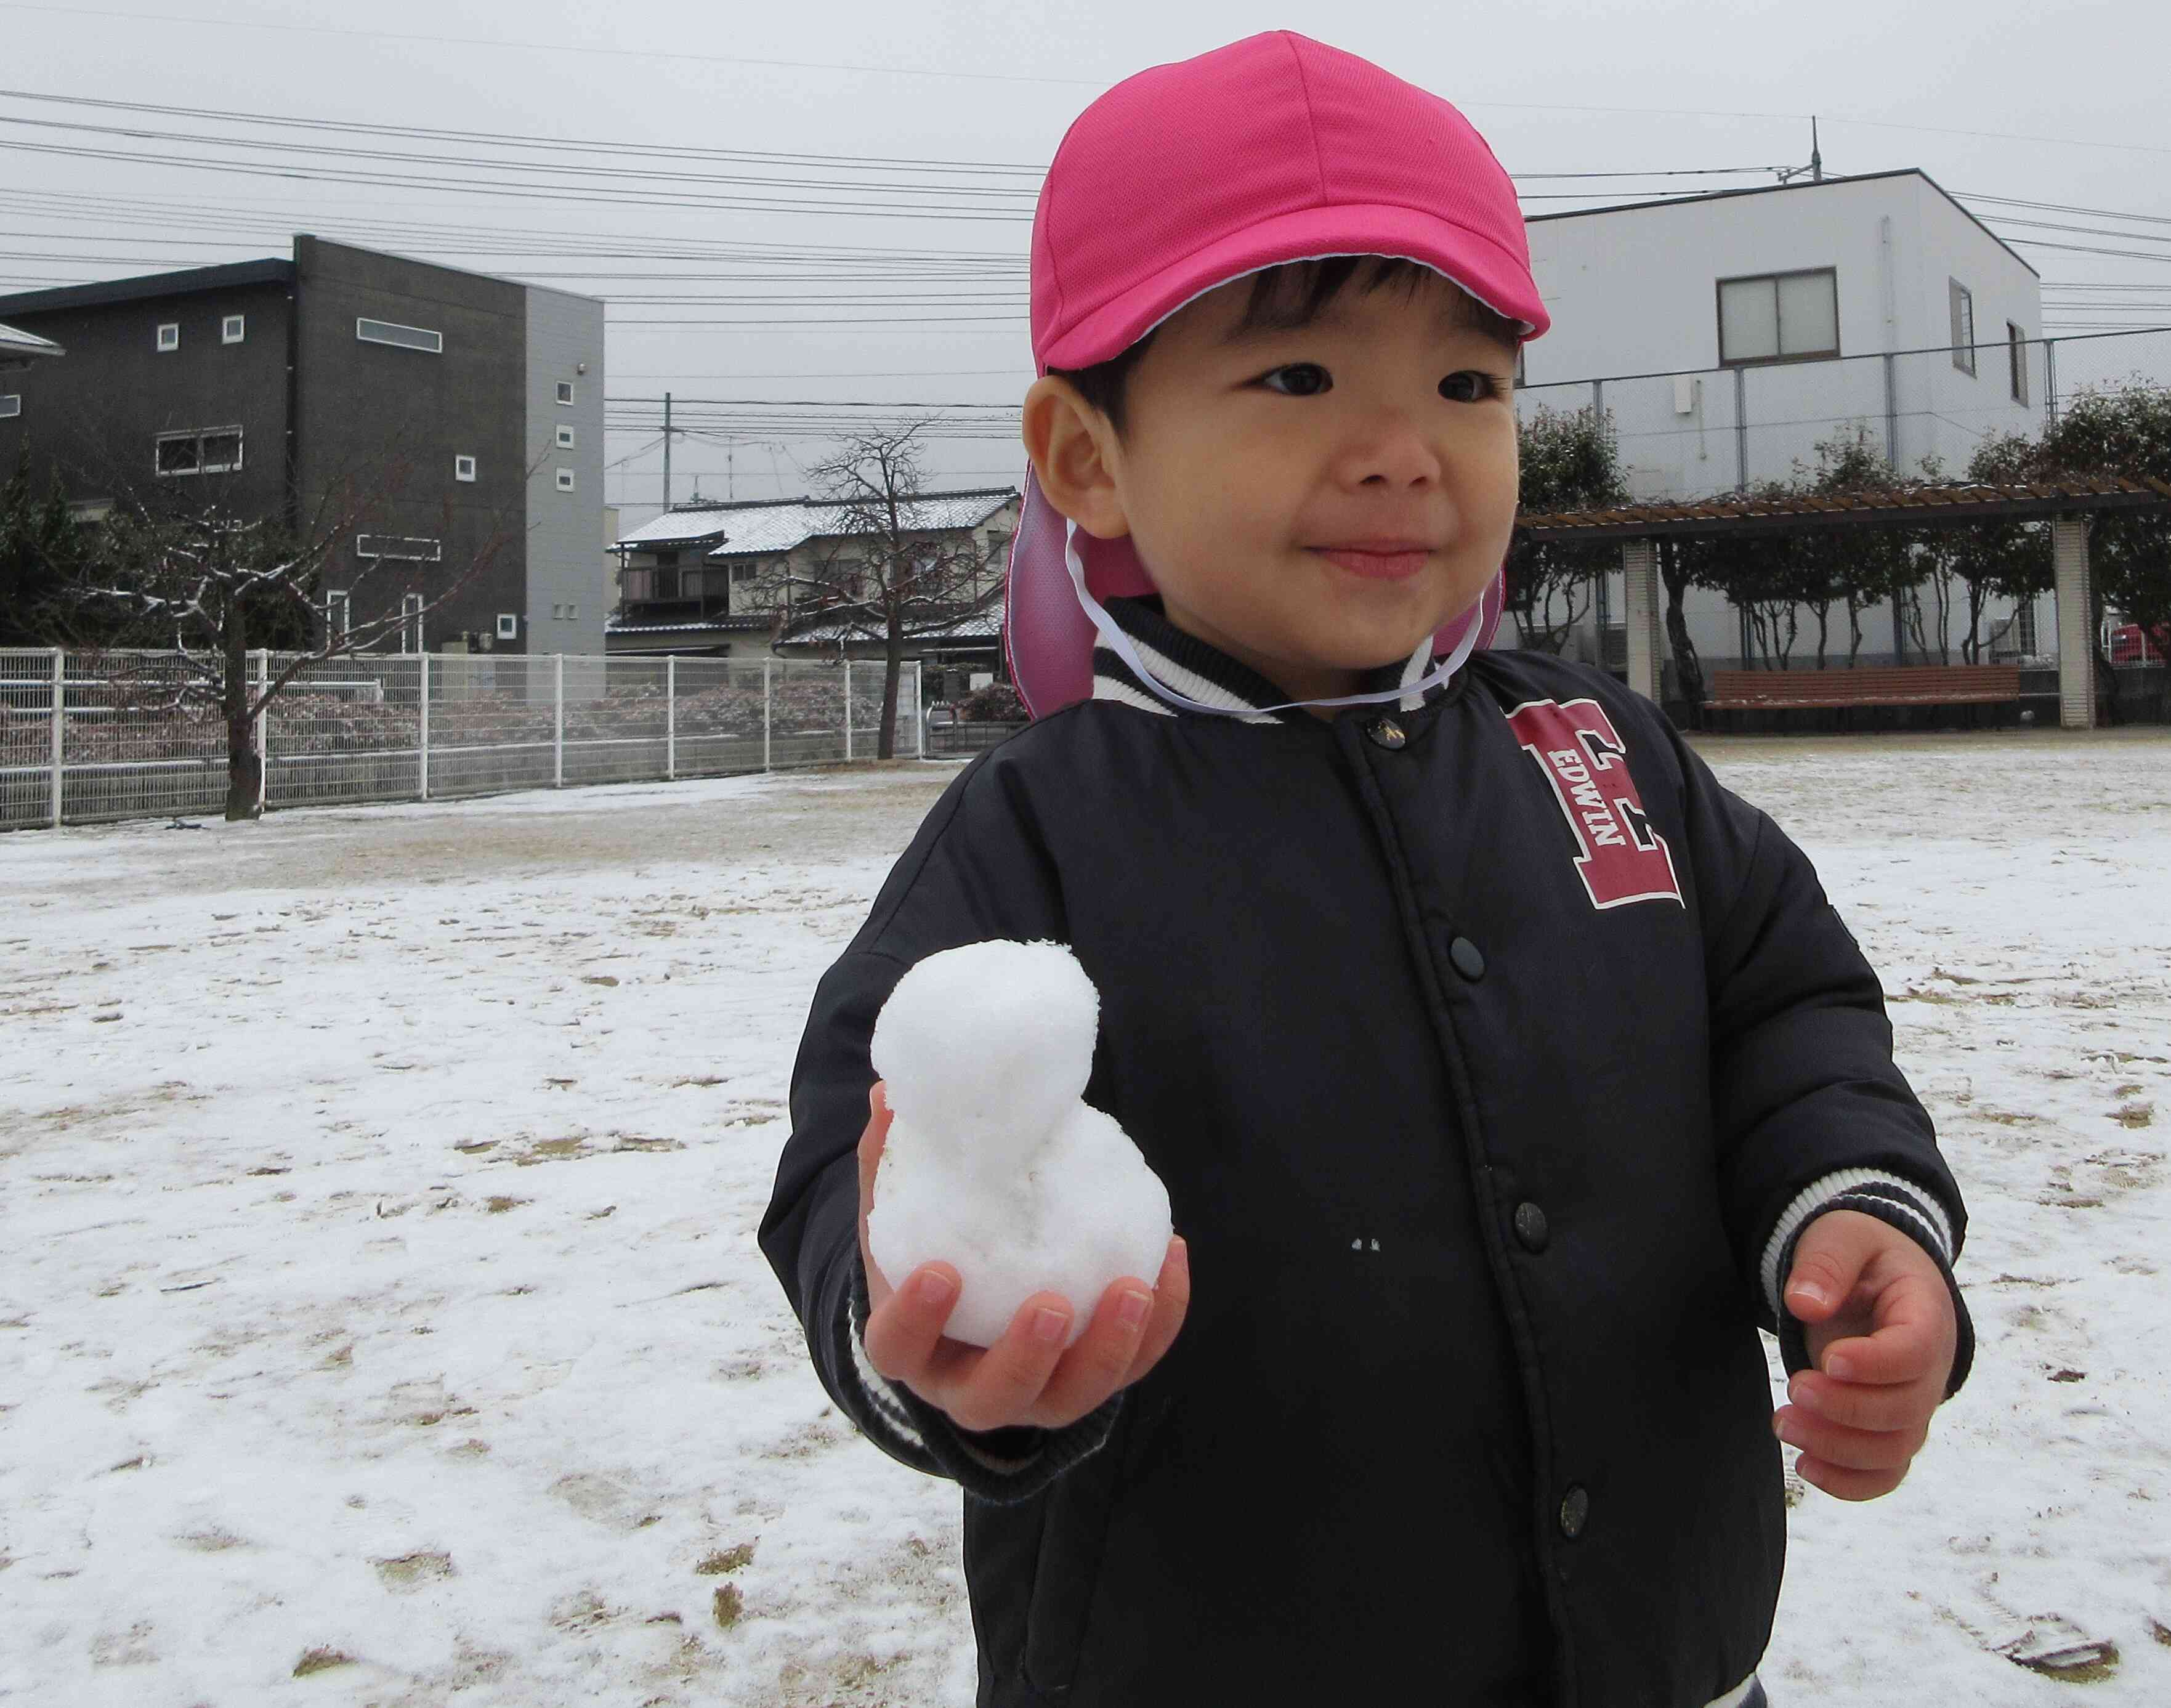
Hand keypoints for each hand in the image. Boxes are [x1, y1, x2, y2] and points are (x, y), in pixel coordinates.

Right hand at [854, 1081, 1190, 1433]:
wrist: (971, 1312)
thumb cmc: (930, 1256)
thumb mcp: (903, 1217)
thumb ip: (888, 1163)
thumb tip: (888, 1093)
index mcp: (913, 1348)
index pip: (898, 1346)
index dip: (916, 1319)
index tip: (942, 1272)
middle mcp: (970, 1387)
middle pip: (994, 1398)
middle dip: (1026, 1358)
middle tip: (1053, 1305)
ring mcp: (1036, 1395)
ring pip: (1073, 1397)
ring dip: (1109, 1349)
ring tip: (1135, 1288)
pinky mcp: (1092, 1381)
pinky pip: (1134, 1364)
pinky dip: (1160, 1321)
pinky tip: (1171, 1257)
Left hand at [1773, 1208, 1957, 1500]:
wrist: (1878, 1278)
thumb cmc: (1861, 1256)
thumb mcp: (1842, 1237)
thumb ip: (1826, 1263)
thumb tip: (1805, 1304)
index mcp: (1925, 1315)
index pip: (1915, 1353)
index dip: (1875, 1365)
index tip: (1827, 1360)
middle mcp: (1930, 1369)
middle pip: (1904, 1411)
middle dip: (1845, 1410)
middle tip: (1793, 1389)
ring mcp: (1914, 1405)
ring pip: (1893, 1450)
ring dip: (1837, 1449)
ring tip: (1783, 1424)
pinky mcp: (1891, 1429)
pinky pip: (1884, 1473)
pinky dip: (1849, 1483)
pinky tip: (1804, 1465)